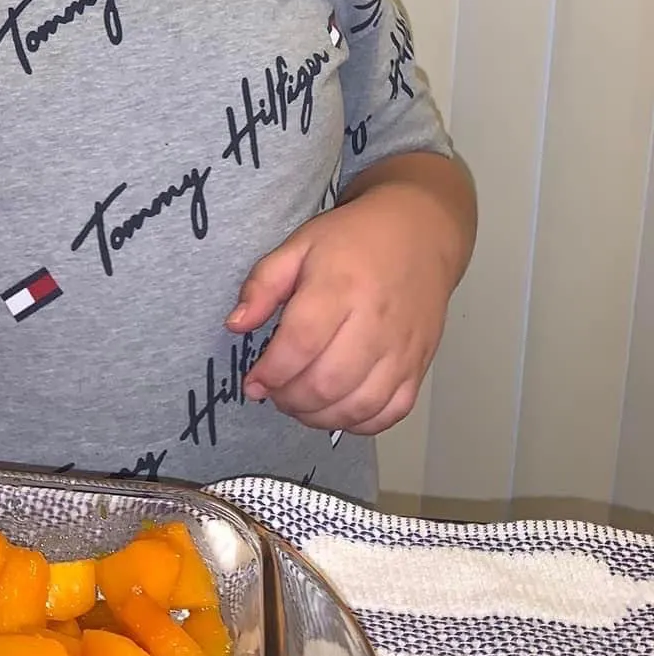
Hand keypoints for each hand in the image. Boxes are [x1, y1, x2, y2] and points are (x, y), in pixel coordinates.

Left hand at [225, 173, 465, 434]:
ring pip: (359, 405)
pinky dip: (361, 422)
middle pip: (328, 383)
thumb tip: (235, 325)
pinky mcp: (420, 364)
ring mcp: (402, 348)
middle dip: (290, 400)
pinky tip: (337, 410)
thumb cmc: (353, 240)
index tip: (253, 382)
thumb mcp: (299, 246)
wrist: (419, 233)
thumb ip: (262, 285)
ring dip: (320, 417)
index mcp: (340, 288)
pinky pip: (393, 411)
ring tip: (299, 405)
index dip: (271, 373)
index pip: (300, 344)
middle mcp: (375, 323)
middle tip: (274, 394)